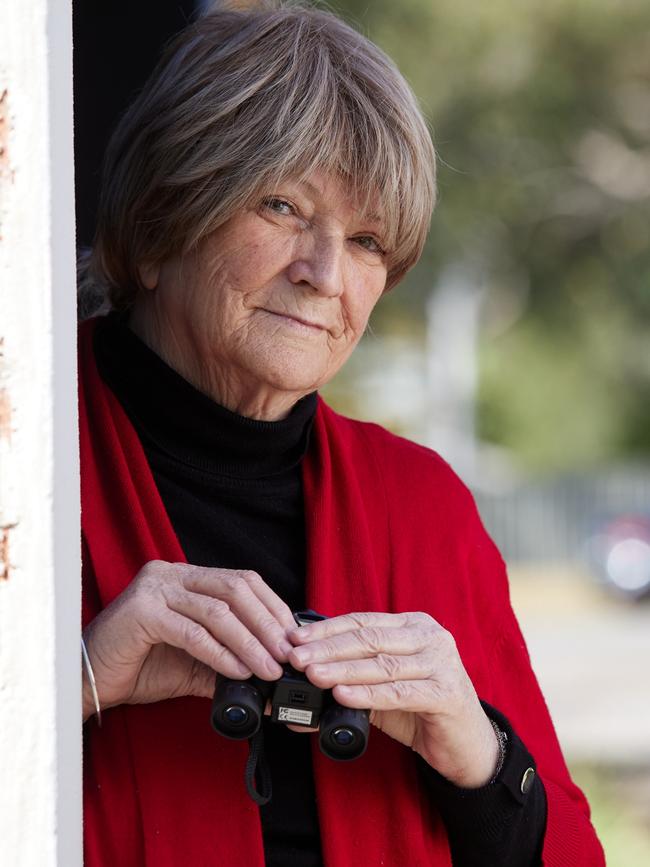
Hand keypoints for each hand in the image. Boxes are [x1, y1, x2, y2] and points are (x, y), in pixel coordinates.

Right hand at [82, 560, 295, 720]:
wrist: (90, 681)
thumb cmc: (141, 666)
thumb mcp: (196, 661)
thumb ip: (231, 660)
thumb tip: (273, 677)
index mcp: (187, 577)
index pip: (243, 581)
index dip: (273, 607)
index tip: (294, 638)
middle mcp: (172, 573)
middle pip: (236, 589)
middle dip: (267, 624)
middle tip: (288, 655)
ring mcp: (155, 588)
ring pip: (218, 610)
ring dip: (250, 642)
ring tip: (269, 669)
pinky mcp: (142, 611)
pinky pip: (192, 632)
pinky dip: (220, 653)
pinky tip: (238, 671)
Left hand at [287, 611, 498, 787]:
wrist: (467, 746)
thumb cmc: (422, 710)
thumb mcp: (385, 689)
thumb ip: (352, 681)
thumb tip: (305, 689)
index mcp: (414, 626)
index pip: (363, 621)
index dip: (327, 629)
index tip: (296, 638)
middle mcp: (430, 637)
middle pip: (369, 639)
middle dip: (328, 648)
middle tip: (296, 658)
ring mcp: (442, 663)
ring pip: (381, 663)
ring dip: (342, 669)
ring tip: (313, 675)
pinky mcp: (447, 693)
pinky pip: (399, 692)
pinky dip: (367, 694)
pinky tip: (342, 695)